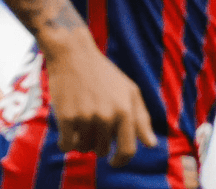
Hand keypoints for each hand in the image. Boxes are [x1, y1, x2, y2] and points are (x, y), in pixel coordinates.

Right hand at [44, 35, 156, 165]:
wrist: (72, 54)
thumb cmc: (103, 73)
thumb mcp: (130, 91)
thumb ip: (142, 118)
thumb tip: (151, 144)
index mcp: (125, 112)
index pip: (127, 150)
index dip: (120, 161)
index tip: (113, 161)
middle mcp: (107, 117)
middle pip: (102, 150)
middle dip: (98, 146)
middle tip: (91, 133)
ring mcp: (86, 117)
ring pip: (84, 147)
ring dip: (81, 144)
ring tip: (79, 130)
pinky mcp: (66, 116)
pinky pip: (66, 144)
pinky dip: (65, 144)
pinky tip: (65, 138)